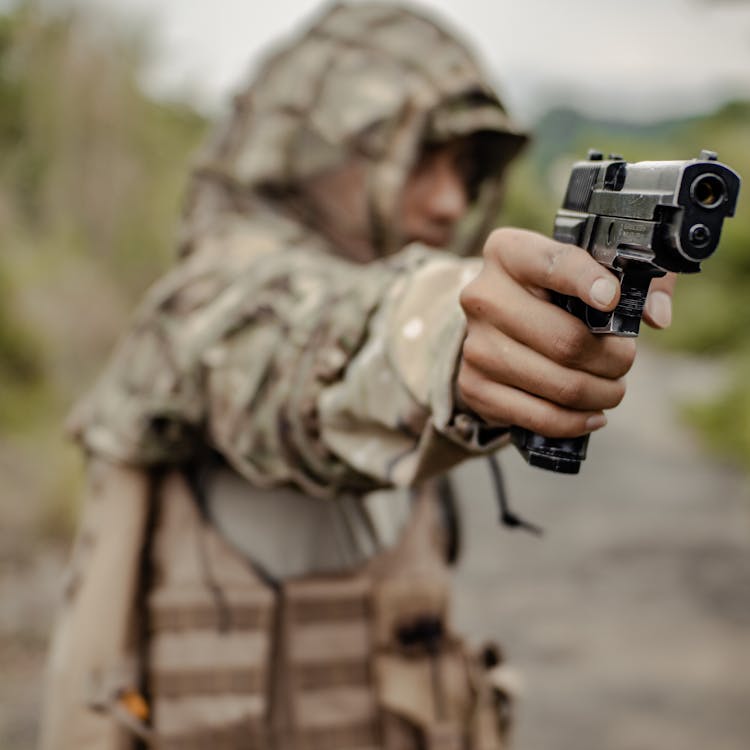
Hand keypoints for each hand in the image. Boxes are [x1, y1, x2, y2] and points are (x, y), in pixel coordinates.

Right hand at [457, 228, 658, 437]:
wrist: (494, 328)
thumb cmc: (553, 294)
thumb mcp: (589, 269)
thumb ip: (637, 277)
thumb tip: (656, 315)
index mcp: (508, 252)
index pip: (553, 264)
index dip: (588, 282)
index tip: (614, 301)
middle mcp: (483, 297)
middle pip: (566, 340)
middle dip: (613, 358)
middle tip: (625, 361)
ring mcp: (475, 346)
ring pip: (559, 384)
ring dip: (601, 393)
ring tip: (612, 388)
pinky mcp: (474, 387)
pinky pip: (540, 417)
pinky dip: (576, 421)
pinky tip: (592, 414)